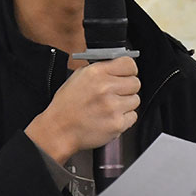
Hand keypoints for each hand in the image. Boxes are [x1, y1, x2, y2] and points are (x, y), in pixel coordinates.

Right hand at [25, 56, 139, 163]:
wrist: (59, 130)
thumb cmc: (66, 106)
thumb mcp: (78, 77)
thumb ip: (100, 69)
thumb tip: (117, 66)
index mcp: (96, 73)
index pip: (129, 64)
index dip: (129, 70)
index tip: (126, 75)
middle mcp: (105, 88)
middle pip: (135, 83)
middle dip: (127, 88)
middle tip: (116, 94)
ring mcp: (113, 106)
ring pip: (135, 100)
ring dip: (126, 104)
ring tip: (110, 107)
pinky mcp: (117, 123)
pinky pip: (133, 116)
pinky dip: (124, 118)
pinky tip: (110, 117)